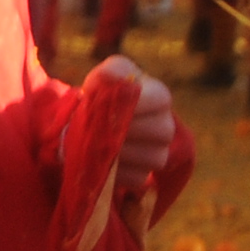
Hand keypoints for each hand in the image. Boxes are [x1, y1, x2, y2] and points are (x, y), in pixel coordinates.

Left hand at [96, 55, 177, 194]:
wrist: (85, 124)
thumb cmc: (100, 95)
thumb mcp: (102, 79)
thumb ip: (110, 73)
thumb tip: (112, 76)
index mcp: (157, 96)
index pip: (162, 98)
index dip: (140, 102)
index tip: (116, 104)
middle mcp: (164, 125)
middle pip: (162, 131)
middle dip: (129, 129)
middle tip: (103, 126)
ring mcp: (157, 152)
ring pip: (154, 157)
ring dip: (122, 151)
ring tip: (98, 142)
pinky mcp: (143, 175)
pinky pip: (137, 177)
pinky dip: (116, 171)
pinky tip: (101, 160)